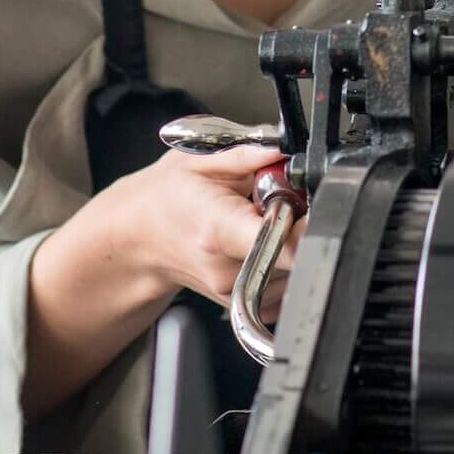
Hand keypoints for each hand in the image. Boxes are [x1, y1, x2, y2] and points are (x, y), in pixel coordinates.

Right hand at [98, 143, 300, 314]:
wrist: (140, 237)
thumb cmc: (166, 198)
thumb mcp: (197, 160)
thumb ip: (246, 153)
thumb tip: (282, 149)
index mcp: (219, 229)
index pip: (281, 243)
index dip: (310, 224)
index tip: (313, 204)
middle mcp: (228, 268)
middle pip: (297, 254)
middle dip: (304, 224)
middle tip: (284, 202)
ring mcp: (234, 293)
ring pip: (297, 271)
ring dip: (294, 244)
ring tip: (266, 222)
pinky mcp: (242, 305)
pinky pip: (287, 286)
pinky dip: (285, 263)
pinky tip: (263, 244)